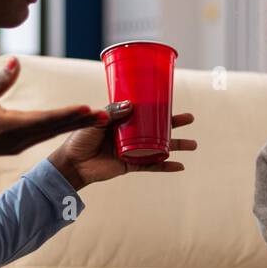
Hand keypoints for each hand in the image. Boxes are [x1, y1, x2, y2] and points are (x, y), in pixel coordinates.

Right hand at [0, 56, 97, 178]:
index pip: (47, 118)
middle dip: (84, 121)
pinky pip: (47, 135)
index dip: (69, 113)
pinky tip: (77, 122)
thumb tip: (15, 61)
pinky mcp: (20, 145)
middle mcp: (21, 139)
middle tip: (109, 116)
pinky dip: (64, 127)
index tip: (90, 109)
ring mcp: (22, 144)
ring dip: (78, 124)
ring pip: (55, 132)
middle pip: (58, 127)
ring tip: (101, 118)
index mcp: (12, 127)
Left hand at [48, 109, 197, 190]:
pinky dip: (165, 166)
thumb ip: (112, 113)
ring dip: (176, 146)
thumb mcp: (96, 121)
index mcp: (123, 121)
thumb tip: (132, 105)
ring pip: (159, 147)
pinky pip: (152, 166)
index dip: (158, 106)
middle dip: (175, 124)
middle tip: (190, 118)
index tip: (171, 100)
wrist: (73, 163)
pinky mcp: (131, 165)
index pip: (144, 111)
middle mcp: (131, 134)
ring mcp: (133, 150)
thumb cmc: (80, 138)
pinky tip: (179, 166)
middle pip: (158, 127)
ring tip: (193, 145)